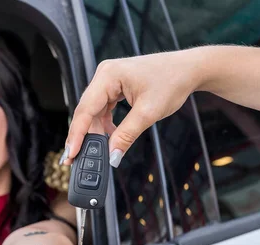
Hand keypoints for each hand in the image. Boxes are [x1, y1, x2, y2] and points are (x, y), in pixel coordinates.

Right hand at [64, 49, 202, 167]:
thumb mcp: (148, 113)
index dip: (77, 134)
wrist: (189, 69)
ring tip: (97, 151)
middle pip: (86, 111)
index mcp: (109, 75)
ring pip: (93, 112)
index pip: (85, 109)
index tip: (70, 154)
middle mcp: (104, 75)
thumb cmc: (172, 82)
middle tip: (77, 159)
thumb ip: (126, 135)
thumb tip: (112, 157)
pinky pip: (103, 109)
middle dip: (83, 136)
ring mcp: (108, 80)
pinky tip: (110, 137)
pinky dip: (105, 125)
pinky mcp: (114, 87)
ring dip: (95, 132)